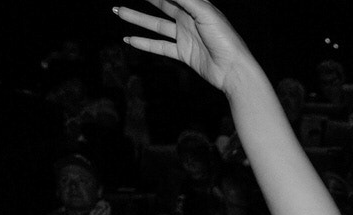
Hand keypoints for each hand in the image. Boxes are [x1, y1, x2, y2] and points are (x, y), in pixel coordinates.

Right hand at [116, 0, 259, 94]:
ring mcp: (185, 37)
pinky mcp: (184, 53)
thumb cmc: (225, 39)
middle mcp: (189, 19)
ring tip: (118, 11)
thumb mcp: (205, 13)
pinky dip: (144, 43)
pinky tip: (128, 39)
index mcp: (197, 6)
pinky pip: (160, 46)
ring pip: (156, 25)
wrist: (234, 71)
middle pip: (162, 5)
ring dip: (137, 18)